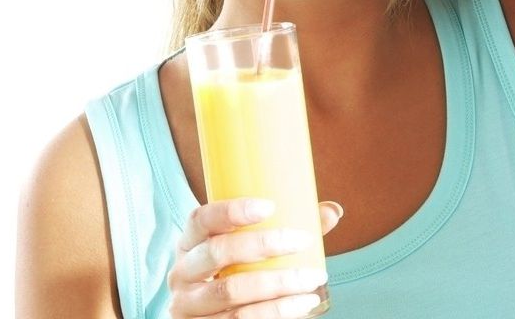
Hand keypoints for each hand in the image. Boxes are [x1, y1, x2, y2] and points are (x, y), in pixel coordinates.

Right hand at [167, 198, 342, 317]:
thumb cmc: (235, 277)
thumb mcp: (246, 255)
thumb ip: (286, 231)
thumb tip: (332, 212)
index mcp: (189, 245)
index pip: (201, 219)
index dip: (231, 211)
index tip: (269, 206)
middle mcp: (182, 274)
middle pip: (217, 253)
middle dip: (264, 245)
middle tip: (303, 241)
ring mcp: (188, 307)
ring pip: (231, 293)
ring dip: (278, 285)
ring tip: (313, 278)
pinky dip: (276, 312)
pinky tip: (303, 304)